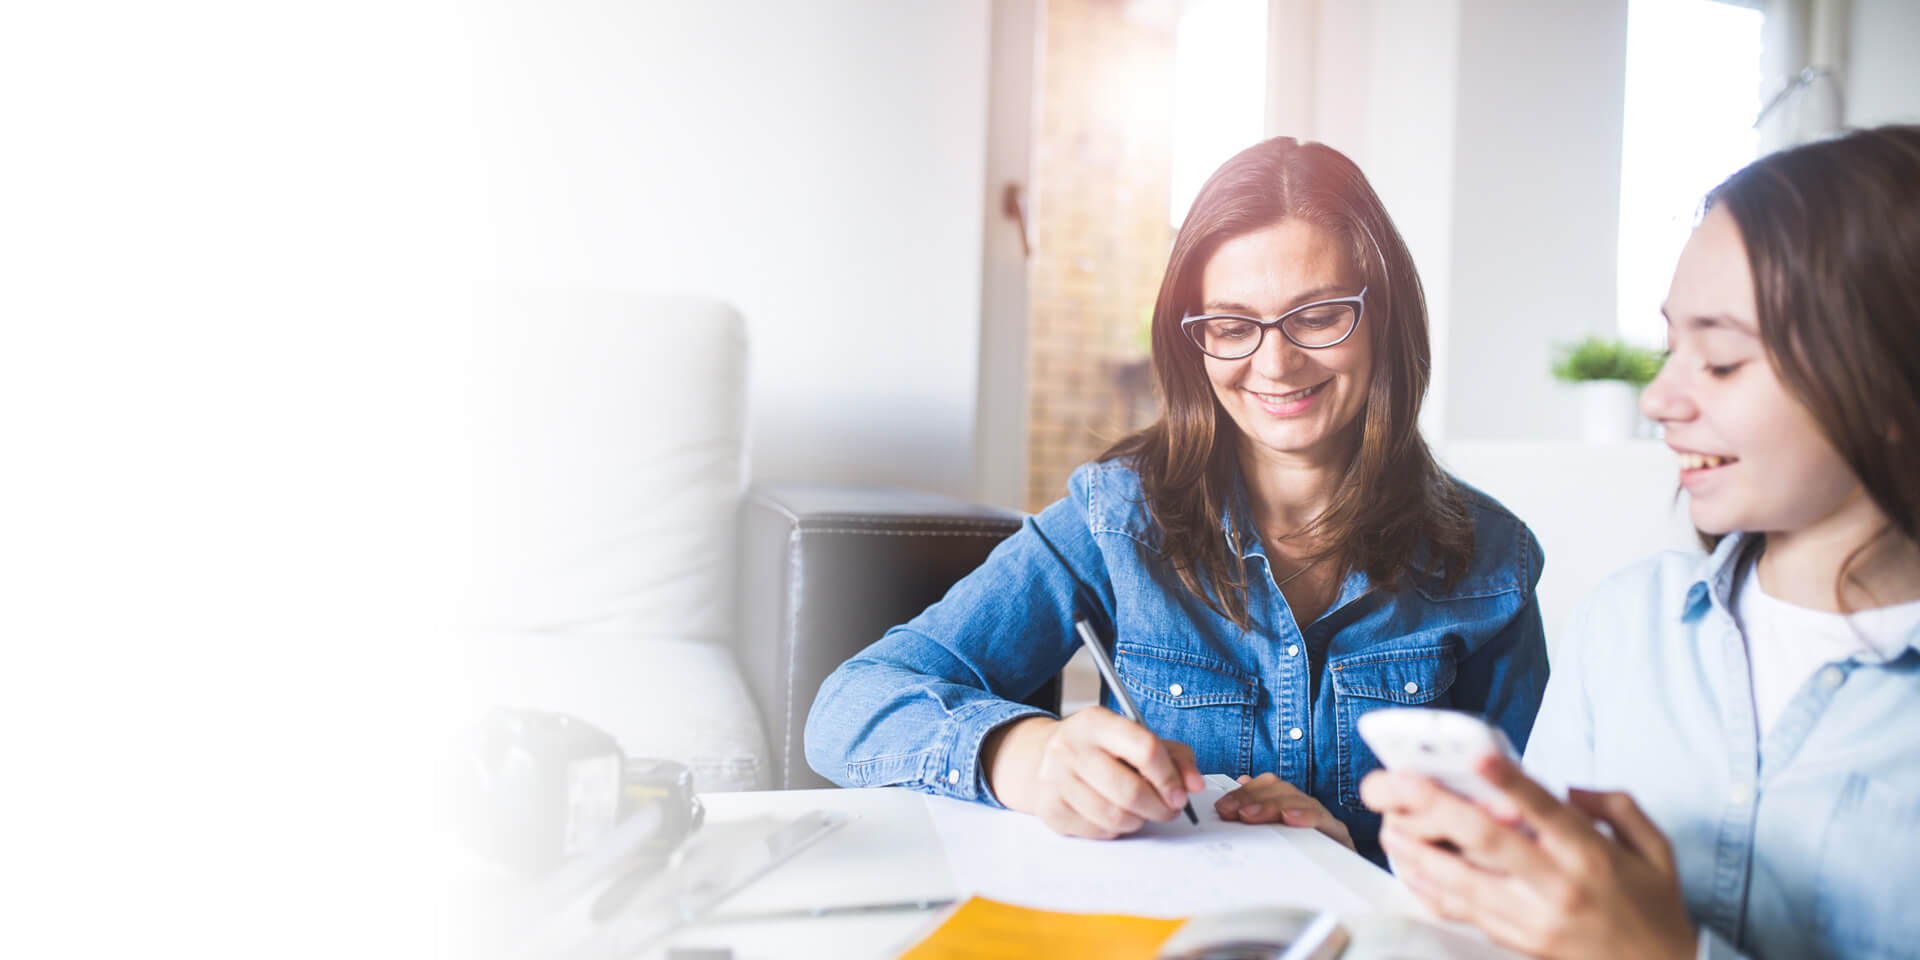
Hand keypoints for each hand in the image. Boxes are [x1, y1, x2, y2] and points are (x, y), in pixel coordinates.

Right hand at [981, 708, 1204, 838]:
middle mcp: (1070, 747)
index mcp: (1096, 722)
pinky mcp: (1051, 809)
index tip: (1181, 794)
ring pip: (1116, 817)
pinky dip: (1115, 829)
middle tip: (1168, 810)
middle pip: (1131, 791)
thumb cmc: (1100, 749)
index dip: (1170, 777)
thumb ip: (1174, 756)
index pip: (1145, 749)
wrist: (1041, 757)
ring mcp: (1055, 779)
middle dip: (1159, 808)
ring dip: (1139, 821)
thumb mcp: (1135, 738)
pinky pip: (1098, 831)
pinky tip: (1114, 814)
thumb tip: (1195, 785)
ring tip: (1141, 812)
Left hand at [1214, 772, 1354, 850]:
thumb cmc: (1306, 857)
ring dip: (1273, 805)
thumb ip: (1257, 814)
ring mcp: (1324, 819)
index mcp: (1291, 804)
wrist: (1343, 880)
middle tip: (1232, 812)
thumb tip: (1240, 783)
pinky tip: (1290, 818)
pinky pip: (1324, 821)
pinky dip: (1306, 816)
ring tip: (1251, 815)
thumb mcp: (1274, 838)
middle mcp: (1307, 807)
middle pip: (1282, 790)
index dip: (1245, 792)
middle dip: (1253, 798)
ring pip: (1299, 800)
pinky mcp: (1339, 834)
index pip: (1268, 785)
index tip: (1223, 807)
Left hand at [1359, 755, 1695, 959]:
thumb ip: (1613, 805)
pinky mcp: (1516, 941)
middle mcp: (1557, 886)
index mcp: (1590, 855)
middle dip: (1436, 808)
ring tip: (1386, 822)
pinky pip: (1463, 912)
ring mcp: (1532, 918)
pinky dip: (1429, 889)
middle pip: (1488, 842)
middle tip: (1396, 782)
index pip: (1545, 810)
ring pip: (1463, 881)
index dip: (1509, 781)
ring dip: (1418, 850)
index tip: (1477, 755)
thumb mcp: (1655, 848)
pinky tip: (1406, 867)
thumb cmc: (1653, 906)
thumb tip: (1566, 787)